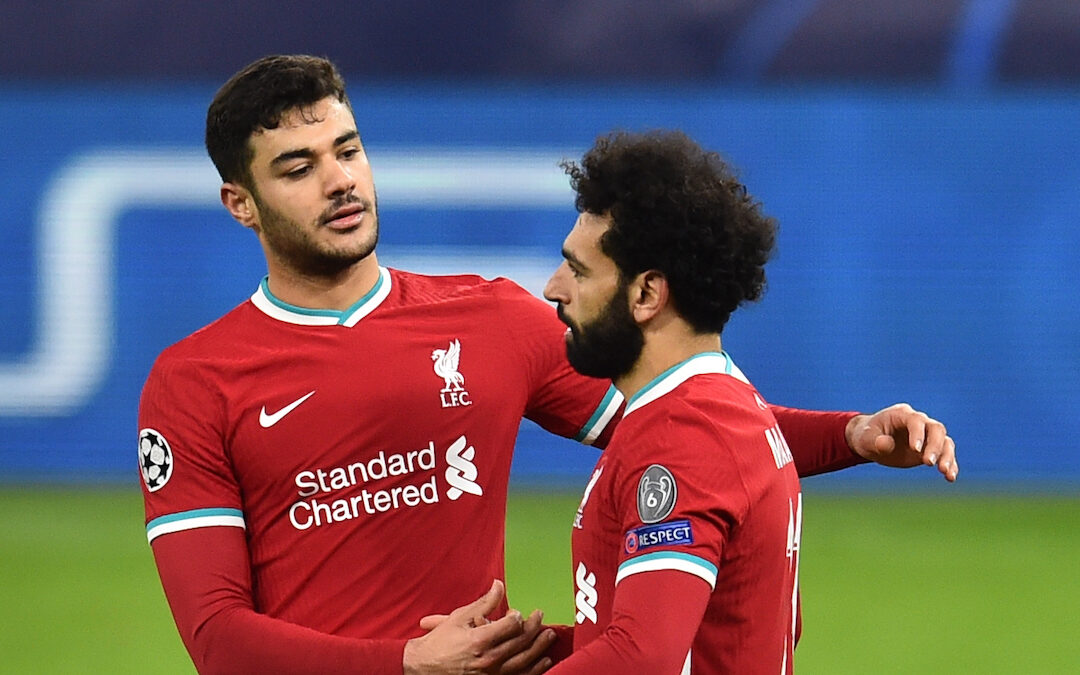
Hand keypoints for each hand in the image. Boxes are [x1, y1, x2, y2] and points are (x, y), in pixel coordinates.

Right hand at [420, 606, 555, 673]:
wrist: (423, 669)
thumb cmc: (439, 643)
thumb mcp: (459, 617)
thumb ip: (484, 602)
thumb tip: (499, 585)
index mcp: (480, 640)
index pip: (511, 625)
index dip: (518, 616)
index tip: (517, 612)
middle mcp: (489, 660)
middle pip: (521, 642)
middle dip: (535, 627)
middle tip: (540, 616)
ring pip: (525, 661)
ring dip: (540, 647)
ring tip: (549, 636)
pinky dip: (535, 669)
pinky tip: (544, 661)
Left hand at [845, 403, 957, 481]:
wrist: (870, 440)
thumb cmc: (866, 436)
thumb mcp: (865, 439)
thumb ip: (875, 441)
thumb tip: (886, 445)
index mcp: (901, 414)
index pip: (916, 420)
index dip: (918, 434)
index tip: (915, 450)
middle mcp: (918, 422)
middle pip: (936, 429)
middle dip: (935, 446)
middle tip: (928, 463)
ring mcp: (926, 435)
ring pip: (945, 441)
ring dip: (947, 457)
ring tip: (945, 474)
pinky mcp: (931, 448)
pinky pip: (946, 454)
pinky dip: (950, 464)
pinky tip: (950, 478)